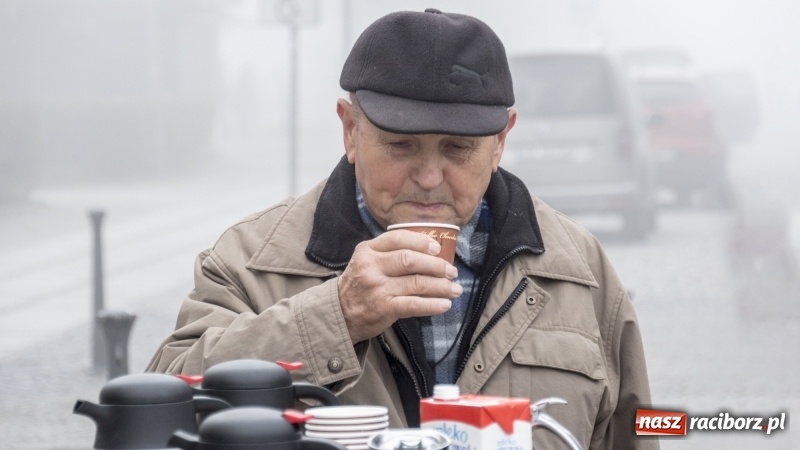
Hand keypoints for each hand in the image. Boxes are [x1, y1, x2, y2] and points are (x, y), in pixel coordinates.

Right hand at [337, 229, 460, 342]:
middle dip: (436, 265)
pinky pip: (414, 304)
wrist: (339, 313)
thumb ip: (389, 253)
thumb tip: (430, 252)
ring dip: (441, 286)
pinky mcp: (383, 308)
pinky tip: (445, 304)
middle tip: (451, 271)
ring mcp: (377, 288)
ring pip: (416, 283)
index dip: (421, 242)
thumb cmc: (360, 285)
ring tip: (455, 289)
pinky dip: (433, 305)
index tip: (437, 248)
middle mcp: (371, 266)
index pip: (397, 238)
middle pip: (410, 260)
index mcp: (368, 250)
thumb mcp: (366, 261)